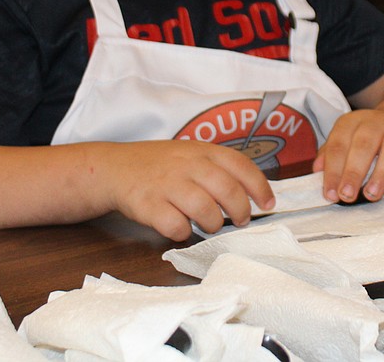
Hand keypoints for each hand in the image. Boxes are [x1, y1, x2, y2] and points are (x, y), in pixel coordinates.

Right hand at [102, 140, 273, 240]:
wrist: (115, 168)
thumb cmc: (160, 165)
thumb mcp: (190, 154)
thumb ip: (217, 168)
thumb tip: (252, 193)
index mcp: (202, 151)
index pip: (241, 166)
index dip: (260, 187)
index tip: (268, 204)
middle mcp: (187, 165)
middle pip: (228, 191)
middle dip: (241, 211)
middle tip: (240, 220)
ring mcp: (168, 185)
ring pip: (206, 211)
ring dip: (214, 224)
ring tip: (209, 225)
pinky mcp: (149, 206)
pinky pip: (176, 226)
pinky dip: (183, 232)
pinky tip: (180, 227)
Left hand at [313, 108, 383, 203]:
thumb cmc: (369, 137)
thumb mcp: (347, 139)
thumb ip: (331, 154)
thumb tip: (316, 171)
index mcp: (354, 122)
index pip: (339, 143)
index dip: (333, 169)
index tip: (329, 193)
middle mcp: (377, 122)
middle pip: (364, 144)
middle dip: (354, 171)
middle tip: (346, 196)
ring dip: (382, 172)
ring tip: (372, 194)